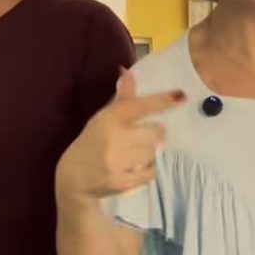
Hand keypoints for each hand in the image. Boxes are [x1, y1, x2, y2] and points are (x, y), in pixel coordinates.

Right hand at [57, 68, 183, 200]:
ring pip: (154, 152)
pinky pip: (151, 172)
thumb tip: (128, 71)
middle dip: (157, 132)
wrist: (74, 178)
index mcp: (109, 119)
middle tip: (149, 134)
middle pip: (155, 132)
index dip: (161, 101)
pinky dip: (149, 168)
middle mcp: (114, 139)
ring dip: (152, 151)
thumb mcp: (103, 117)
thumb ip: (121, 98)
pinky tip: (137, 166)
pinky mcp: (122, 183)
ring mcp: (118, 162)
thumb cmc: (92, 141)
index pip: (139, 106)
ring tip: (137, 151)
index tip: (180, 95)